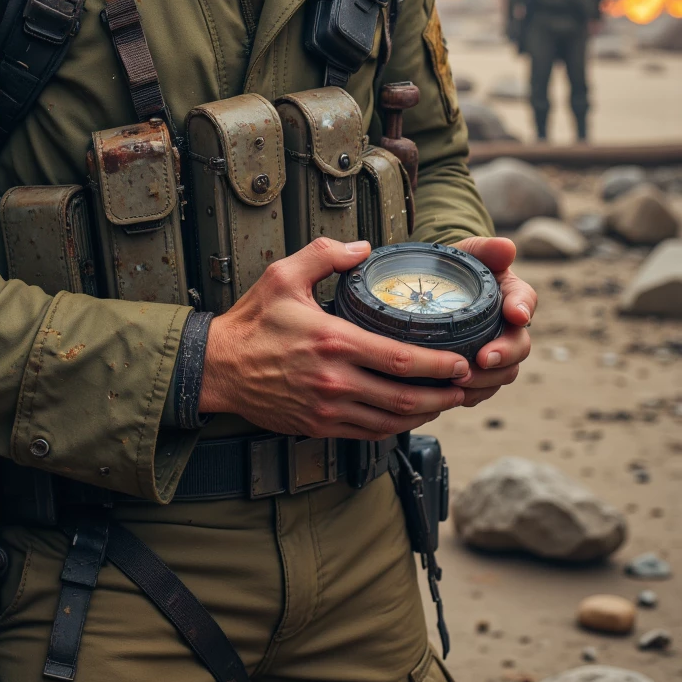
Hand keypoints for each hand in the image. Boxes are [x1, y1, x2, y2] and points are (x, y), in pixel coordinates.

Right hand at [199, 239, 471, 441]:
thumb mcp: (283, 275)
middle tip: (465, 385)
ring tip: (446, 401)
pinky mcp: (319, 425)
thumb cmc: (251, 322)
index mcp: (333, 341)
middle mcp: (334, 380)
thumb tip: (363, 248)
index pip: (400, 359)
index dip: (438, 365)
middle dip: (443, 394)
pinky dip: (395, 427)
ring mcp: (327, 408)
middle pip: (404, 396)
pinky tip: (408, 415)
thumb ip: (325, 255)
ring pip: (391, 421)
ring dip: (424, 414)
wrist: (218, 367)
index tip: (461, 361)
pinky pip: (368, 433)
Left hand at [451, 236, 533, 407]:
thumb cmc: (457, 268)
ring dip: (486, 380)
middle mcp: (510, 327)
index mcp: (512, 295)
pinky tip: (453, 393)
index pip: (526, 301)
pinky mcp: (479, 371)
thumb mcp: (469, 251)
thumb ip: (486, 249)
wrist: (437, 289)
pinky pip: (483, 389)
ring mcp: (496, 351)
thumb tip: (507, 247)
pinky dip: (472, 394)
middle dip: (504, 355)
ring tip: (460, 378)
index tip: (516, 314)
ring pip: (504, 373)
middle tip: (483, 357)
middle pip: (520, 346)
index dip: (523, 308)